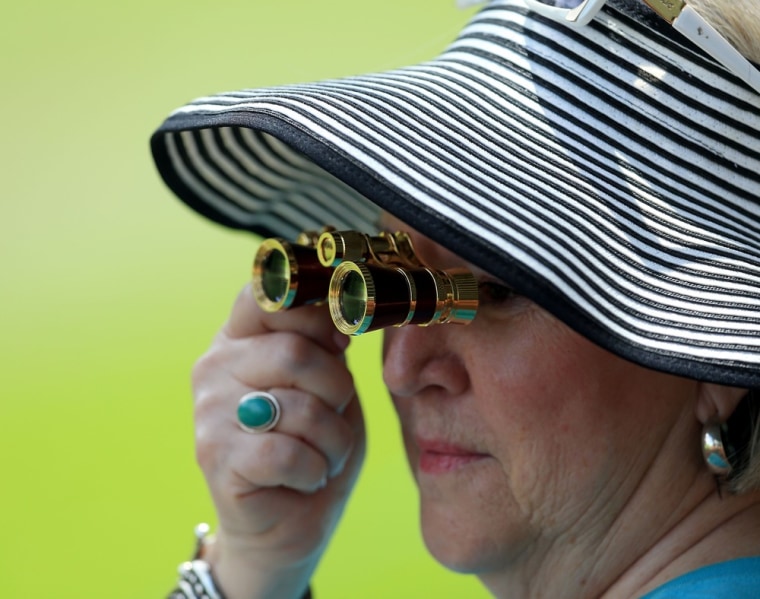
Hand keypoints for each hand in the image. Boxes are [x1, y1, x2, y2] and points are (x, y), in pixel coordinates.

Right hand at [192, 284, 365, 598]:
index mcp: (240, 337)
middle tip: (333, 416)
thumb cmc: (311, 444)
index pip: (268, 295)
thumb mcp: (327, 385)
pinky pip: (289, 453)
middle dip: (336, 391)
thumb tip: (339, 313)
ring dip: (332, 439)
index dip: (315, 314)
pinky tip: (305, 476)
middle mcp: (215, 366)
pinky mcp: (215, 459)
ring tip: (321, 453)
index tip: (338, 343)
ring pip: (300, 406)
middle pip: (295, 352)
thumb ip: (326, 347)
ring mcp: (209, 412)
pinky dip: (315, 469)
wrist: (288, 521)